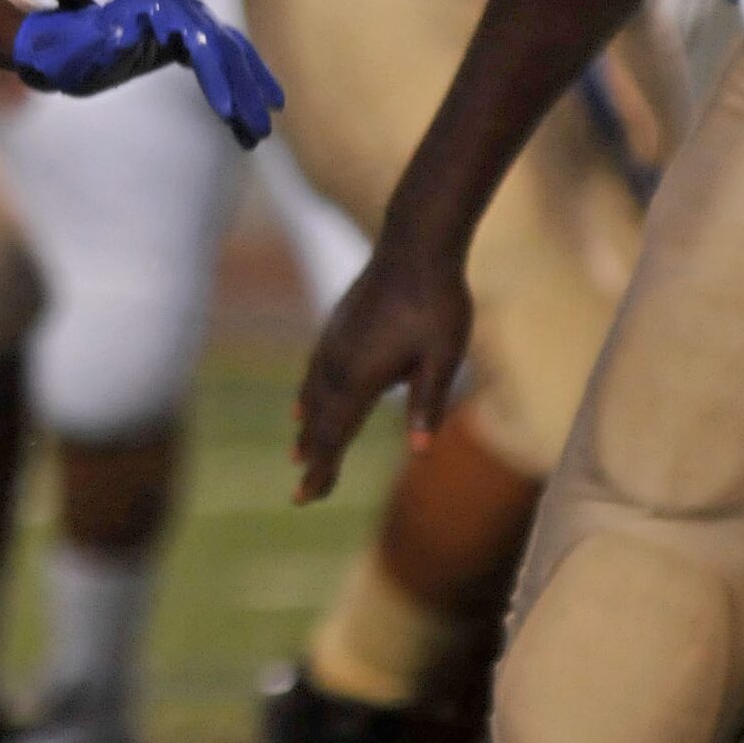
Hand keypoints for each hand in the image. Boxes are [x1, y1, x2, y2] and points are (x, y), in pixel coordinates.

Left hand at [12, 0, 283, 142]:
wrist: (59, 46)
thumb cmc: (65, 52)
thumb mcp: (79, 50)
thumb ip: (102, 43)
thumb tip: (124, 34)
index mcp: (155, 4)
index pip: (200, 42)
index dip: (217, 78)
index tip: (226, 115)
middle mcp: (178, 5)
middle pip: (224, 50)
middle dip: (243, 93)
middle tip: (259, 132)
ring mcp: (187, 19)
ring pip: (231, 57)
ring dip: (249, 94)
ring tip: (260, 133)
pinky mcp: (189, 38)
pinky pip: (224, 62)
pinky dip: (240, 88)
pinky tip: (250, 120)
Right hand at [291, 242, 472, 504]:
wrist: (415, 245)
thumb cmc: (438, 302)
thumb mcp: (444, 355)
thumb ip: (428, 400)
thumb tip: (421, 449)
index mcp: (362, 375)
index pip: (337, 434)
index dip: (324, 469)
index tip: (307, 497)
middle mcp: (339, 362)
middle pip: (321, 422)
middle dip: (313, 458)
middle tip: (301, 496)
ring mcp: (334, 341)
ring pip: (315, 395)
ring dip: (309, 428)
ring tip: (299, 453)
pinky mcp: (337, 326)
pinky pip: (315, 371)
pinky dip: (308, 395)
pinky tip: (303, 402)